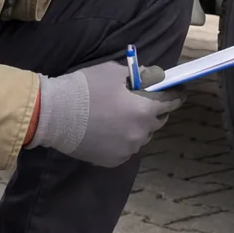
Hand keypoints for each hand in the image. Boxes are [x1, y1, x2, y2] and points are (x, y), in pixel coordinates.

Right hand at [27, 61, 183, 167]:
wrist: (54, 114)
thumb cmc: (86, 88)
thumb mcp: (114, 71)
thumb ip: (140, 75)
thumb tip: (155, 77)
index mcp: (145, 110)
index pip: (171, 102)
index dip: (175, 95)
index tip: (179, 91)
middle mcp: (141, 134)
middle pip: (157, 121)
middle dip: (155, 110)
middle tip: (145, 101)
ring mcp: (127, 150)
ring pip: (141, 136)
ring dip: (138, 126)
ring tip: (122, 116)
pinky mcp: (112, 161)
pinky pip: (126, 148)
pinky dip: (123, 139)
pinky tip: (110, 130)